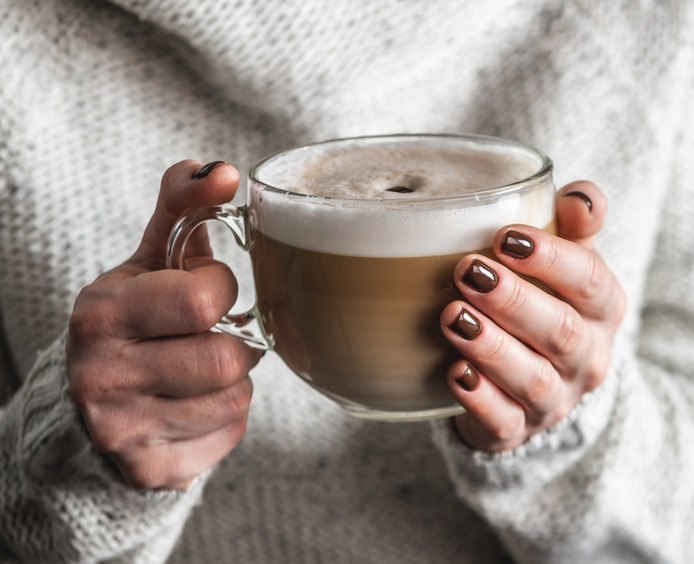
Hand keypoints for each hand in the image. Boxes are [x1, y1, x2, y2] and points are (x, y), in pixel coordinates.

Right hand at [67, 160, 260, 489]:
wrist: (93, 406)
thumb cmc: (138, 322)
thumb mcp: (150, 262)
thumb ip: (183, 209)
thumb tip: (224, 171)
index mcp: (100, 313)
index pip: (203, 299)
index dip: (220, 291)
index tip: (203, 293)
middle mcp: (100, 375)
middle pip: (225, 357)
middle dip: (232, 342)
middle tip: (208, 337)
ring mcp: (120, 429)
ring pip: (235, 397)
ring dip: (233, 381)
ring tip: (200, 370)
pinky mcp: (149, 469)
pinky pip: (230, 434)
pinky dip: (225, 418)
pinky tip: (193, 405)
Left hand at [442, 181, 625, 451]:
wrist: (536, 388)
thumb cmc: (547, 305)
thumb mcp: (567, 263)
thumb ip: (573, 225)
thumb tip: (578, 194)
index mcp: (603, 309)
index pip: (591, 283)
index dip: (553, 258)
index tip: (505, 236)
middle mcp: (587, 357)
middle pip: (562, 332)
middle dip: (514, 301)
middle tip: (468, 272)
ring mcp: (555, 399)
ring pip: (532, 379)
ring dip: (492, 348)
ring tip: (453, 318)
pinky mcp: (517, 430)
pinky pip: (503, 421)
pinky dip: (479, 399)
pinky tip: (454, 374)